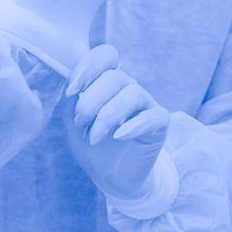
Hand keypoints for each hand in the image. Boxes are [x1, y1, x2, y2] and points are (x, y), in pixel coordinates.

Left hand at [63, 45, 170, 200]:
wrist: (109, 177)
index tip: (71, 91)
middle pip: (114, 76)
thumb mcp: (72, 120)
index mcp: (107, 80)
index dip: (89, 66)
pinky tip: (117, 137)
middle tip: (80, 124)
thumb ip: (72, 95)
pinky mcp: (160, 123)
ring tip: (94, 138)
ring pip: (132, 93)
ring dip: (107, 116)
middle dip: (90, 101)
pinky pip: (151, 116)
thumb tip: (72, 70)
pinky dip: (132, 125)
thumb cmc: (91, 143)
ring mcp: (146, 103)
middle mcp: (128, 87)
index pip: (106, 54)